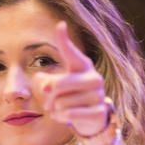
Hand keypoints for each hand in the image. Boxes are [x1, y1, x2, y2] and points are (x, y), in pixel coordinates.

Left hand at [34, 20, 110, 136]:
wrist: (90, 119)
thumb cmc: (69, 97)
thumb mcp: (56, 86)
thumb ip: (46, 82)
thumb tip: (45, 84)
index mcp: (83, 66)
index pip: (71, 52)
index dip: (64, 40)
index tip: (59, 25)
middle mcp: (94, 78)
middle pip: (59, 84)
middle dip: (48, 95)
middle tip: (46, 102)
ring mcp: (99, 95)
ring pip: (62, 103)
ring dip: (55, 109)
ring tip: (59, 109)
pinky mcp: (99, 112)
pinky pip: (70, 115)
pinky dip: (61, 118)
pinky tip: (64, 117)